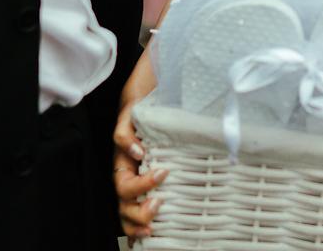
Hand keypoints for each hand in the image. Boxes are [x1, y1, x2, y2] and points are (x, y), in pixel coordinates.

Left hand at [113, 59, 161, 240]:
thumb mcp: (171, 152)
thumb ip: (178, 171)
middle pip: (122, 200)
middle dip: (138, 210)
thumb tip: (203, 193)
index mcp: (134, 177)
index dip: (135, 223)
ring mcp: (123, 149)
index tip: (152, 229)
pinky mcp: (124, 124)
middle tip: (157, 207)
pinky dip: (129, 147)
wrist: (148, 92)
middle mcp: (126, 166)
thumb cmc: (162, 126)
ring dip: (137, 184)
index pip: (128, 208)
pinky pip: (121, 139)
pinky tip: (142, 153)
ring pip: (118, 177)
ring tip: (159, 177)